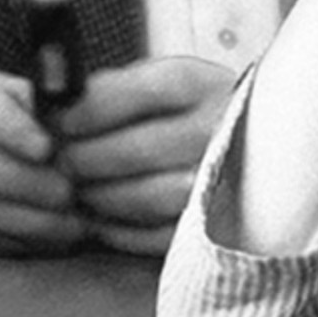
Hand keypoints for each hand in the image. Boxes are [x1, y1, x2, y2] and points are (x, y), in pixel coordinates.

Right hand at [0, 69, 82, 252]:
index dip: (16, 131)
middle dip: (28, 183)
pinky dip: (29, 241)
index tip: (47, 147)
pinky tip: (60, 236)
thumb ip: (42, 98)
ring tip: (74, 222)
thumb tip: (76, 117)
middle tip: (67, 191)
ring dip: (33, 221)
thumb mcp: (18, 90)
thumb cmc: (3, 111)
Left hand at [55, 57, 236, 255]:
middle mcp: (218, 129)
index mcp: (202, 84)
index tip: (57, 122)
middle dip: (82, 159)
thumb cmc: (197, 110)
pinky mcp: (218, 222)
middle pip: (135, 150)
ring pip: (145, 197)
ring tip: (80, 191)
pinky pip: (158, 235)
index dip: (88, 110)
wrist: (264, 144)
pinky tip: (104, 218)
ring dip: (99, 197)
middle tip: (59, 162)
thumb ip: (116, 88)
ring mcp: (222, 179)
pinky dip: (121, 230)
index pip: (138, 93)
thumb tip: (54, 104)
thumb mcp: (169, 81)